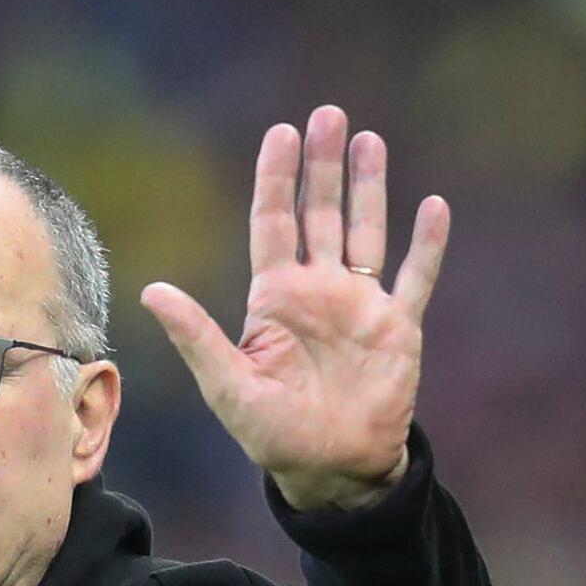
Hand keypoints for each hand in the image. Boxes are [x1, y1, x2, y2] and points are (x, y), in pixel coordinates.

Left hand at [142, 105, 449, 512]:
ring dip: (369, 187)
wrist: (331, 470)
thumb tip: (152, 290)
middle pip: (321, 213)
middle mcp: (318, 291)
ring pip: (367, 231)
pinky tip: (433, 206)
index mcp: (275, 298)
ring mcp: (361, 306)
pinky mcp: (398, 328)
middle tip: (328, 115)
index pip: (274, 223)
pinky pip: (415, 278)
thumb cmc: (273, 434)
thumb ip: (197, 335)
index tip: (281, 133)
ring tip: (370, 139)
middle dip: (324, 165)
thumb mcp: (228, 385)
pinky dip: (426, 244)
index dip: (277, 178)